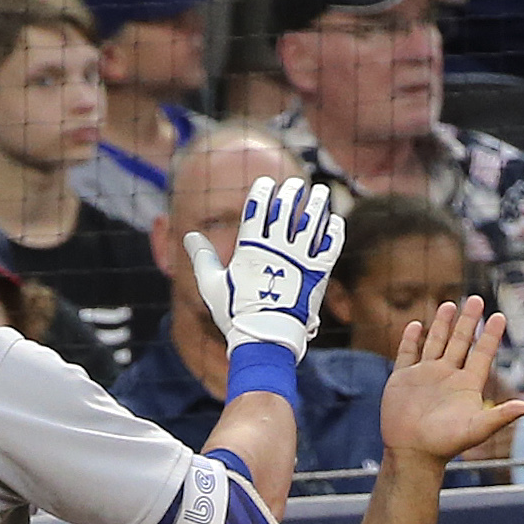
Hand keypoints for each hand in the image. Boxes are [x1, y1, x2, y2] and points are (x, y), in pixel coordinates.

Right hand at [184, 175, 343, 358]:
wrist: (266, 340)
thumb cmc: (236, 314)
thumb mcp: (212, 285)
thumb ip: (202, 257)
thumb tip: (189, 235)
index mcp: (250, 249)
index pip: (257, 209)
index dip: (263, 191)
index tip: (267, 183)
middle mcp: (277, 249)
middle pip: (286, 209)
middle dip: (291, 192)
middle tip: (296, 185)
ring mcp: (300, 260)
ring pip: (312, 221)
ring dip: (316, 203)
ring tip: (319, 192)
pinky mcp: (318, 273)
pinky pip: (331, 245)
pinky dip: (334, 230)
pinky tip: (333, 220)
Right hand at [379, 298, 521, 463]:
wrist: (413, 454)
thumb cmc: (446, 444)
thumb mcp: (478, 428)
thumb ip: (503, 415)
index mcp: (467, 384)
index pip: (482, 354)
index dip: (490, 336)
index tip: (499, 316)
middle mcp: (447, 376)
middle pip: (460, 342)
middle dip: (467, 321)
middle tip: (476, 299)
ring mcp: (425, 376)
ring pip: (435, 343)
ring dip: (442, 325)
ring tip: (449, 304)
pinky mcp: (402, 380)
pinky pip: (407, 354)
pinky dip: (410, 340)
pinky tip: (416, 325)